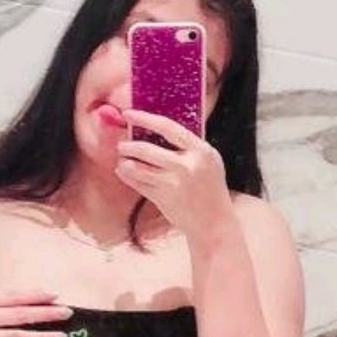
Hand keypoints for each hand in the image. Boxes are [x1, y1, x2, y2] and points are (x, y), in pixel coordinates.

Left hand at [114, 109, 232, 242]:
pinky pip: (138, 183)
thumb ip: (188, 145)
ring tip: (122, 160)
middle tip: (122, 144)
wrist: (214, 222)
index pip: (168, 127)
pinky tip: (123, 172)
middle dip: (129, 145)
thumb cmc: (210, 188)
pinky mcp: (164, 199)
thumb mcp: (208, 161)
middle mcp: (187, 166)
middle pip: (147, 148)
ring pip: (138, 167)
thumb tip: (157, 126)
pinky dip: (127, 176)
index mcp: (201, 151)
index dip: (145, 118)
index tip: (129, 114)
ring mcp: (174, 183)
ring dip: (125, 162)